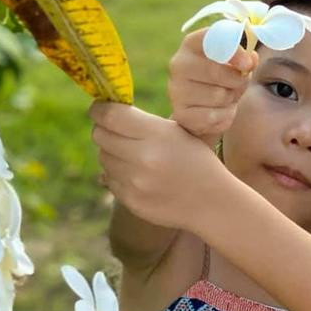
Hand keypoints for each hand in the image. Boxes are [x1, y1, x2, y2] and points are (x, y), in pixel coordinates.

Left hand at [90, 103, 220, 228]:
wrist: (212, 202)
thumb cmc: (196, 160)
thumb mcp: (177, 132)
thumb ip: (142, 123)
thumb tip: (102, 116)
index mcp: (157, 134)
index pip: (110, 116)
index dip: (99, 110)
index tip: (99, 109)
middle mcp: (143, 158)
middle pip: (100, 136)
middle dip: (104, 130)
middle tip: (116, 131)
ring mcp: (135, 182)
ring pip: (103, 158)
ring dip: (112, 153)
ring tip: (134, 156)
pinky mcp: (131, 201)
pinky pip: (109, 180)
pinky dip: (118, 175)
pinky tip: (138, 175)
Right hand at [169, 31, 256, 140]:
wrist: (203, 111)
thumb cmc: (221, 81)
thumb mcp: (236, 65)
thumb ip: (245, 59)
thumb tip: (252, 59)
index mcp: (192, 44)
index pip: (212, 39)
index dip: (233, 51)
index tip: (248, 64)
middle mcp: (179, 64)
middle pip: (216, 71)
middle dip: (236, 80)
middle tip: (239, 83)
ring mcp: (176, 89)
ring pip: (218, 96)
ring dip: (230, 99)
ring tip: (226, 98)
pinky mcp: (180, 113)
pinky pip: (213, 116)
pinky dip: (223, 116)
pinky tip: (218, 113)